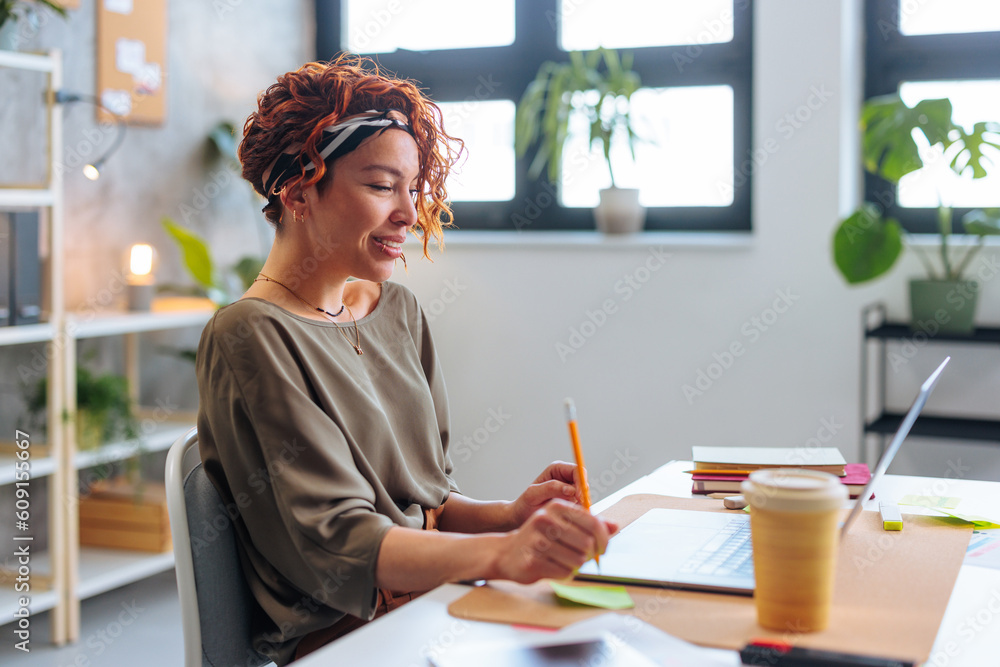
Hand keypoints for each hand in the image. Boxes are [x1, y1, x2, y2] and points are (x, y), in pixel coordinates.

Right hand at [491, 499, 616, 582]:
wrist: (506, 553)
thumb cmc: (539, 538)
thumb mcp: (562, 524)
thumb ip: (589, 524)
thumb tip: (615, 526)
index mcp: (556, 507)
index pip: (593, 523)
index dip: (604, 539)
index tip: (602, 548)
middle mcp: (546, 520)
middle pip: (588, 544)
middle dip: (590, 555)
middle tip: (584, 558)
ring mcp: (537, 541)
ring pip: (578, 560)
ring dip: (576, 565)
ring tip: (565, 561)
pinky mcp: (533, 561)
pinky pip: (564, 572)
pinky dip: (564, 573)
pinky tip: (554, 567)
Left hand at [508, 461, 586, 527]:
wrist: (523, 517)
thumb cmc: (525, 504)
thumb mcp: (533, 495)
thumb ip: (551, 488)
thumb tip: (571, 489)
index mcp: (557, 469)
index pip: (578, 470)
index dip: (582, 482)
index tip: (579, 497)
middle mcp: (566, 478)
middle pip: (584, 483)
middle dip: (582, 496)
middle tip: (574, 509)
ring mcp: (571, 490)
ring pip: (585, 496)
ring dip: (579, 505)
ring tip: (564, 514)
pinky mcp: (573, 502)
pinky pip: (582, 507)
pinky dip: (577, 512)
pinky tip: (566, 518)